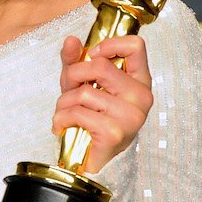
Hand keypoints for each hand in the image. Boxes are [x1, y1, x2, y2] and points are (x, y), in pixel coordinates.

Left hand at [53, 34, 153, 172]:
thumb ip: (77, 62)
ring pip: (83, 93)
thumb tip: (71, 40)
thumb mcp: (84, 85)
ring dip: (63, 103)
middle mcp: (141, 97)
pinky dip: (60, 119)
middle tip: (68, 89)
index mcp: (139, 81)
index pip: (135, 46)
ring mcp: (130, 116)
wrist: (93, 161)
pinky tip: (61, 126)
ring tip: (64, 113)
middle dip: (73, 76)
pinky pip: (77, 113)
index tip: (92, 56)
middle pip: (100, 66)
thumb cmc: (93, 120)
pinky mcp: (114, 133)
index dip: (109, 45)